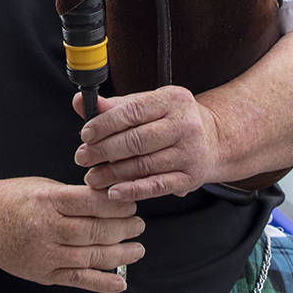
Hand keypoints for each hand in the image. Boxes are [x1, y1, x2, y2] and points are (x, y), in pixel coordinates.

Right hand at [0, 176, 144, 292]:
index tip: (131, 204)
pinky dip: (102, 283)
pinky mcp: (44, 274)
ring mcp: (45, 254)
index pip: (91, 203)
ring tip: (137, 249)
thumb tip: (112, 202)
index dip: (117, 205)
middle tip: (139, 225)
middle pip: (95, 231)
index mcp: (47, 200)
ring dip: (120, 255)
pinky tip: (120, 281)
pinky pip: (78, 280)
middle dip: (124, 229)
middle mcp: (46, 228)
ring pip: (91, 257)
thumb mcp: (44, 187)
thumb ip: (75, 196)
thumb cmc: (15, 200)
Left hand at [72, 85, 221, 201]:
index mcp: (172, 99)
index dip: (105, 125)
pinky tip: (114, 193)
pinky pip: (157, 186)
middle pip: (136, 141)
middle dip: (104, 151)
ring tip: (93, 177)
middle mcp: (185, 125)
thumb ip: (114, 106)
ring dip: (113, 174)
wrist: (213, 139)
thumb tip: (79, 102)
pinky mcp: (191, 177)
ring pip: (143, 165)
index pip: (132, 111)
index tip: (85, 135)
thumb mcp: (148, 105)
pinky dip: (133, 191)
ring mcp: (190, 152)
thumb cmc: (172, 120)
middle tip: (83, 158)